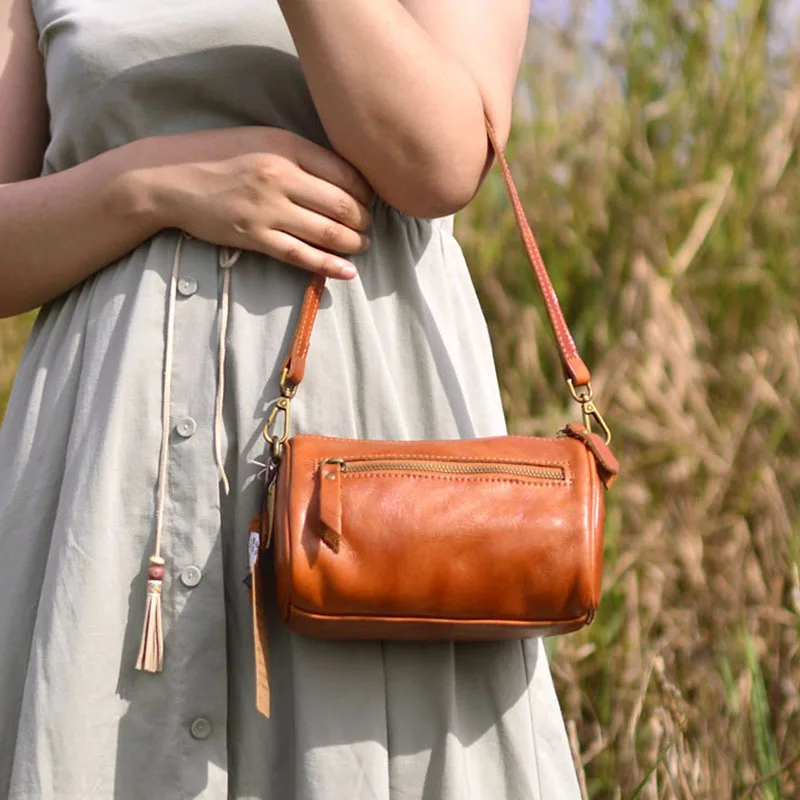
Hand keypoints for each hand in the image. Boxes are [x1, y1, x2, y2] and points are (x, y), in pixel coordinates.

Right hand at [140, 126, 373, 278]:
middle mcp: (281, 177)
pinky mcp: (254, 237)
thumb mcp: (263, 139)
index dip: (367, 193)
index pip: (346, 173)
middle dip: (364, 221)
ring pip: (327, 233)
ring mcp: (267, 210)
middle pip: (343, 205)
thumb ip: (302, 155)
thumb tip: (344, 179)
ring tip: (361, 246)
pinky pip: (302, 256)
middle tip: (369, 227)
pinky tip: (348, 272)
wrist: (169, 177)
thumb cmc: (219, 155)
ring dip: (353, 244)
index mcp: (287, 146)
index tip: (369, 201)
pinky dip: (329, 266)